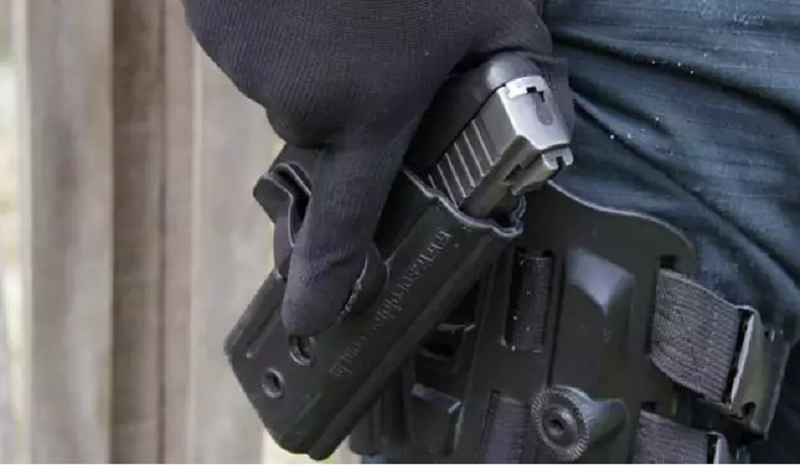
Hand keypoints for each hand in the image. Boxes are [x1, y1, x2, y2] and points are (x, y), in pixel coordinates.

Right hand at [184, 0, 572, 335]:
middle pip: (325, 137)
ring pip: (287, 90)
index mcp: (371, 110)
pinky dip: (278, 33)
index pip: (345, 220)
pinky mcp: (213, 28)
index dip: (324, 278)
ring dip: (315, 65)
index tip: (305, 320)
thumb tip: (552, 122)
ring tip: (343, 7)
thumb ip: (525, 70)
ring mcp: (248, 64)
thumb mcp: (496, 4)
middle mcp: (302, 103)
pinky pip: (253, 53)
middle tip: (376, 44)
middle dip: (351, 109)